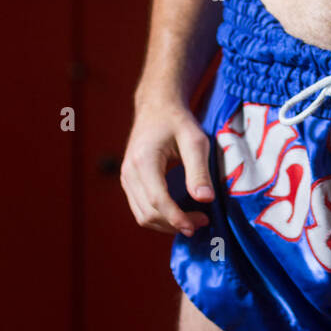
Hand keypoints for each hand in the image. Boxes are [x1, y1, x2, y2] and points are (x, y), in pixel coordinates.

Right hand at [121, 98, 214, 238]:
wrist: (157, 106)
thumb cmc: (178, 121)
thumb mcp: (195, 141)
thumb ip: (199, 170)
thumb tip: (205, 200)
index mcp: (144, 160)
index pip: (157, 200)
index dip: (177, 218)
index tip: (199, 224)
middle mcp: (129, 171)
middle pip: (148, 213)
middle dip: (175, 224)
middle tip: (202, 222)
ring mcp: (125, 177)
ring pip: (142, 215)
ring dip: (167, 224)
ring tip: (192, 221)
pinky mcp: (128, 181)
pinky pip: (140, 208)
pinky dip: (159, 217)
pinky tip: (179, 214)